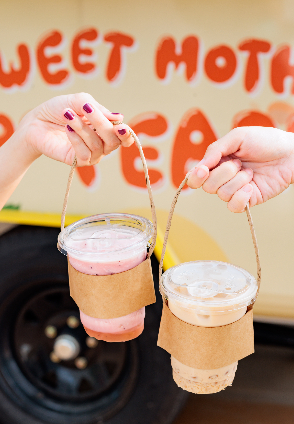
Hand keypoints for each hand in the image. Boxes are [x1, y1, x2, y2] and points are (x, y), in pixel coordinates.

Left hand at [19, 92, 133, 165]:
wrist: (36, 120)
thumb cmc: (59, 110)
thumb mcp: (80, 101)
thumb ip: (99, 108)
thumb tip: (119, 118)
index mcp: (106, 129)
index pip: (124, 138)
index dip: (126, 135)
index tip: (121, 126)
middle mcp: (101, 144)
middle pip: (113, 141)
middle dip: (101, 123)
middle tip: (86, 108)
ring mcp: (90, 154)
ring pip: (98, 146)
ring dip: (82, 127)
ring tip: (67, 114)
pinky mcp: (77, 161)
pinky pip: (85, 154)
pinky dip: (76, 139)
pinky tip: (67, 128)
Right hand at [187, 126, 293, 211]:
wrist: (290, 153)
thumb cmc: (266, 141)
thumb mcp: (238, 136)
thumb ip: (216, 149)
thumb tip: (201, 164)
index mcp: (217, 162)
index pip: (196, 176)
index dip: (196, 176)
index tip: (204, 170)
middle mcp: (223, 178)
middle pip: (207, 186)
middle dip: (224, 173)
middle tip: (239, 163)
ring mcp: (235, 190)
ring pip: (222, 195)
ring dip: (238, 181)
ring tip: (251, 171)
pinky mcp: (247, 200)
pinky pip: (234, 206)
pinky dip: (241, 197)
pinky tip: (251, 187)